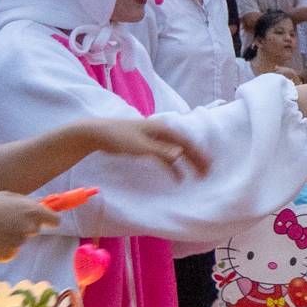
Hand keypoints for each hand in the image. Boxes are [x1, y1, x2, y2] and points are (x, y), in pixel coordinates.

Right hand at [0, 193, 60, 261]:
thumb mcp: (3, 196)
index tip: (47, 220)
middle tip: (3, 220)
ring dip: (10, 236)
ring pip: (19, 240)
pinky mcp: (7, 255)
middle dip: (24, 226)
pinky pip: (9, 251)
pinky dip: (0, 248)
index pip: (55, 219)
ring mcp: (19, 243)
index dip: (50, 219)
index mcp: (31, 210)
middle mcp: (29, 228)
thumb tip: (39, 203)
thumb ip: (24, 201)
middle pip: (35, 229)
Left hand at [58, 115, 207, 176]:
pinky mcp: (149, 146)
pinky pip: (167, 156)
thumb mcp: (141, 146)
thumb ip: (162, 151)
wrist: (98, 134)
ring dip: (188, 163)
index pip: (187, 143)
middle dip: (197, 159)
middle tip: (207, 173)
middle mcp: (163, 131)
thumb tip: (182, 154)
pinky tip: (178, 177)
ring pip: (178, 151)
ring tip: (198, 175)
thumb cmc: (119, 137)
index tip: (208, 167)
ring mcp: (156, 138)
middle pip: (185, 146)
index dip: (199, 155)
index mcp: (164, 129)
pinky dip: (174, 166)